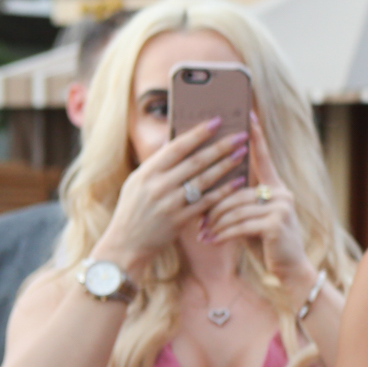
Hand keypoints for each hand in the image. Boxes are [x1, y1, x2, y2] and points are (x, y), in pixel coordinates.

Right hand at [91, 113, 246, 268]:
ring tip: (242, 154)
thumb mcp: (137, 184)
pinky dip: (224, 191)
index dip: (197, 134)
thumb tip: (174, 141)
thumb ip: (157, 166)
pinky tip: (238, 182)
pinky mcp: (179, 220)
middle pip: (195, 162)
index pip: (176, 147)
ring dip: (226, 166)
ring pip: (204, 180)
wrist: (125, 245)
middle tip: (240, 136)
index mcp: (145, 172)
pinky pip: (207, 203)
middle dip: (220, 147)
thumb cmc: (134, 211)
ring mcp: (168, 203)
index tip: (216, 122)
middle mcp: (156, 185)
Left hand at [197, 112, 310, 277]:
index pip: (262, 157)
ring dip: (215, 223)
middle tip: (197, 219)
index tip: (249, 114)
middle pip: (235, 191)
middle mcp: (281, 193)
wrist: (289, 268)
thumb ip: (237, 201)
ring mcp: (281, 207)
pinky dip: (223, 233)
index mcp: (275, 187)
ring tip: (203, 234)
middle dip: (213, 207)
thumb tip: (208, 188)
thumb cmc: (265, 242)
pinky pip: (239, 224)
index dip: (255, 136)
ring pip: (234, 208)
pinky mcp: (276, 223)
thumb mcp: (250, 218)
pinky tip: (213, 241)